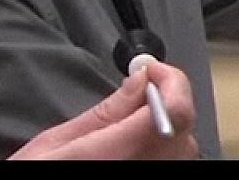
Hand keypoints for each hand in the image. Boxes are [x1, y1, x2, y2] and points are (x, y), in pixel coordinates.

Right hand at [8, 61, 197, 159]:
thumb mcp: (54, 145)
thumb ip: (105, 112)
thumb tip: (140, 80)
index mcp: (119, 155)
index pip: (175, 111)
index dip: (171, 80)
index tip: (150, 69)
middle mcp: (146, 170)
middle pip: (182, 126)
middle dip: (166, 98)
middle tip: (138, 88)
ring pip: (183, 146)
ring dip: (165, 124)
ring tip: (131, 119)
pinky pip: (172, 162)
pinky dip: (162, 146)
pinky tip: (135, 143)